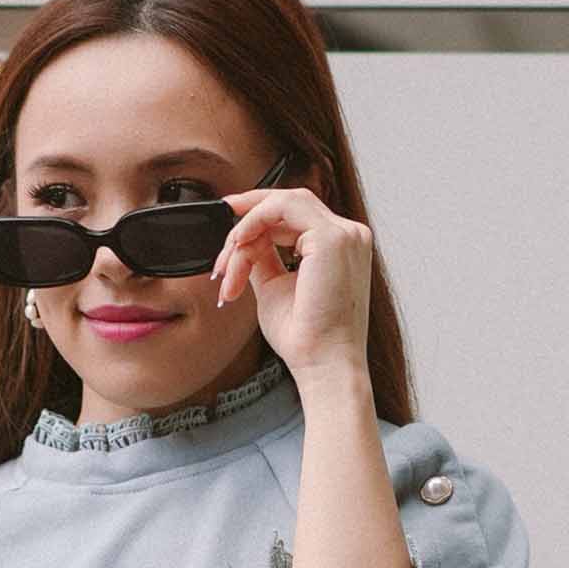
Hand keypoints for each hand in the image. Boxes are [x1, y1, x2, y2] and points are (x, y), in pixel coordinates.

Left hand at [214, 175, 374, 396]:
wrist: (323, 364)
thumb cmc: (306, 338)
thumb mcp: (276, 287)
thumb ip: (264, 259)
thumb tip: (244, 244)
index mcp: (340, 247)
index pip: (296, 214)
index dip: (258, 216)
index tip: (230, 229)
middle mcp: (348, 236)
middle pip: (288, 203)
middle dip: (247, 218)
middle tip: (221, 241)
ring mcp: (343, 234)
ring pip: (282, 204)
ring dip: (246, 228)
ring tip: (228, 262)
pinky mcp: (331, 238)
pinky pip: (282, 209)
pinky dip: (253, 223)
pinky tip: (238, 247)